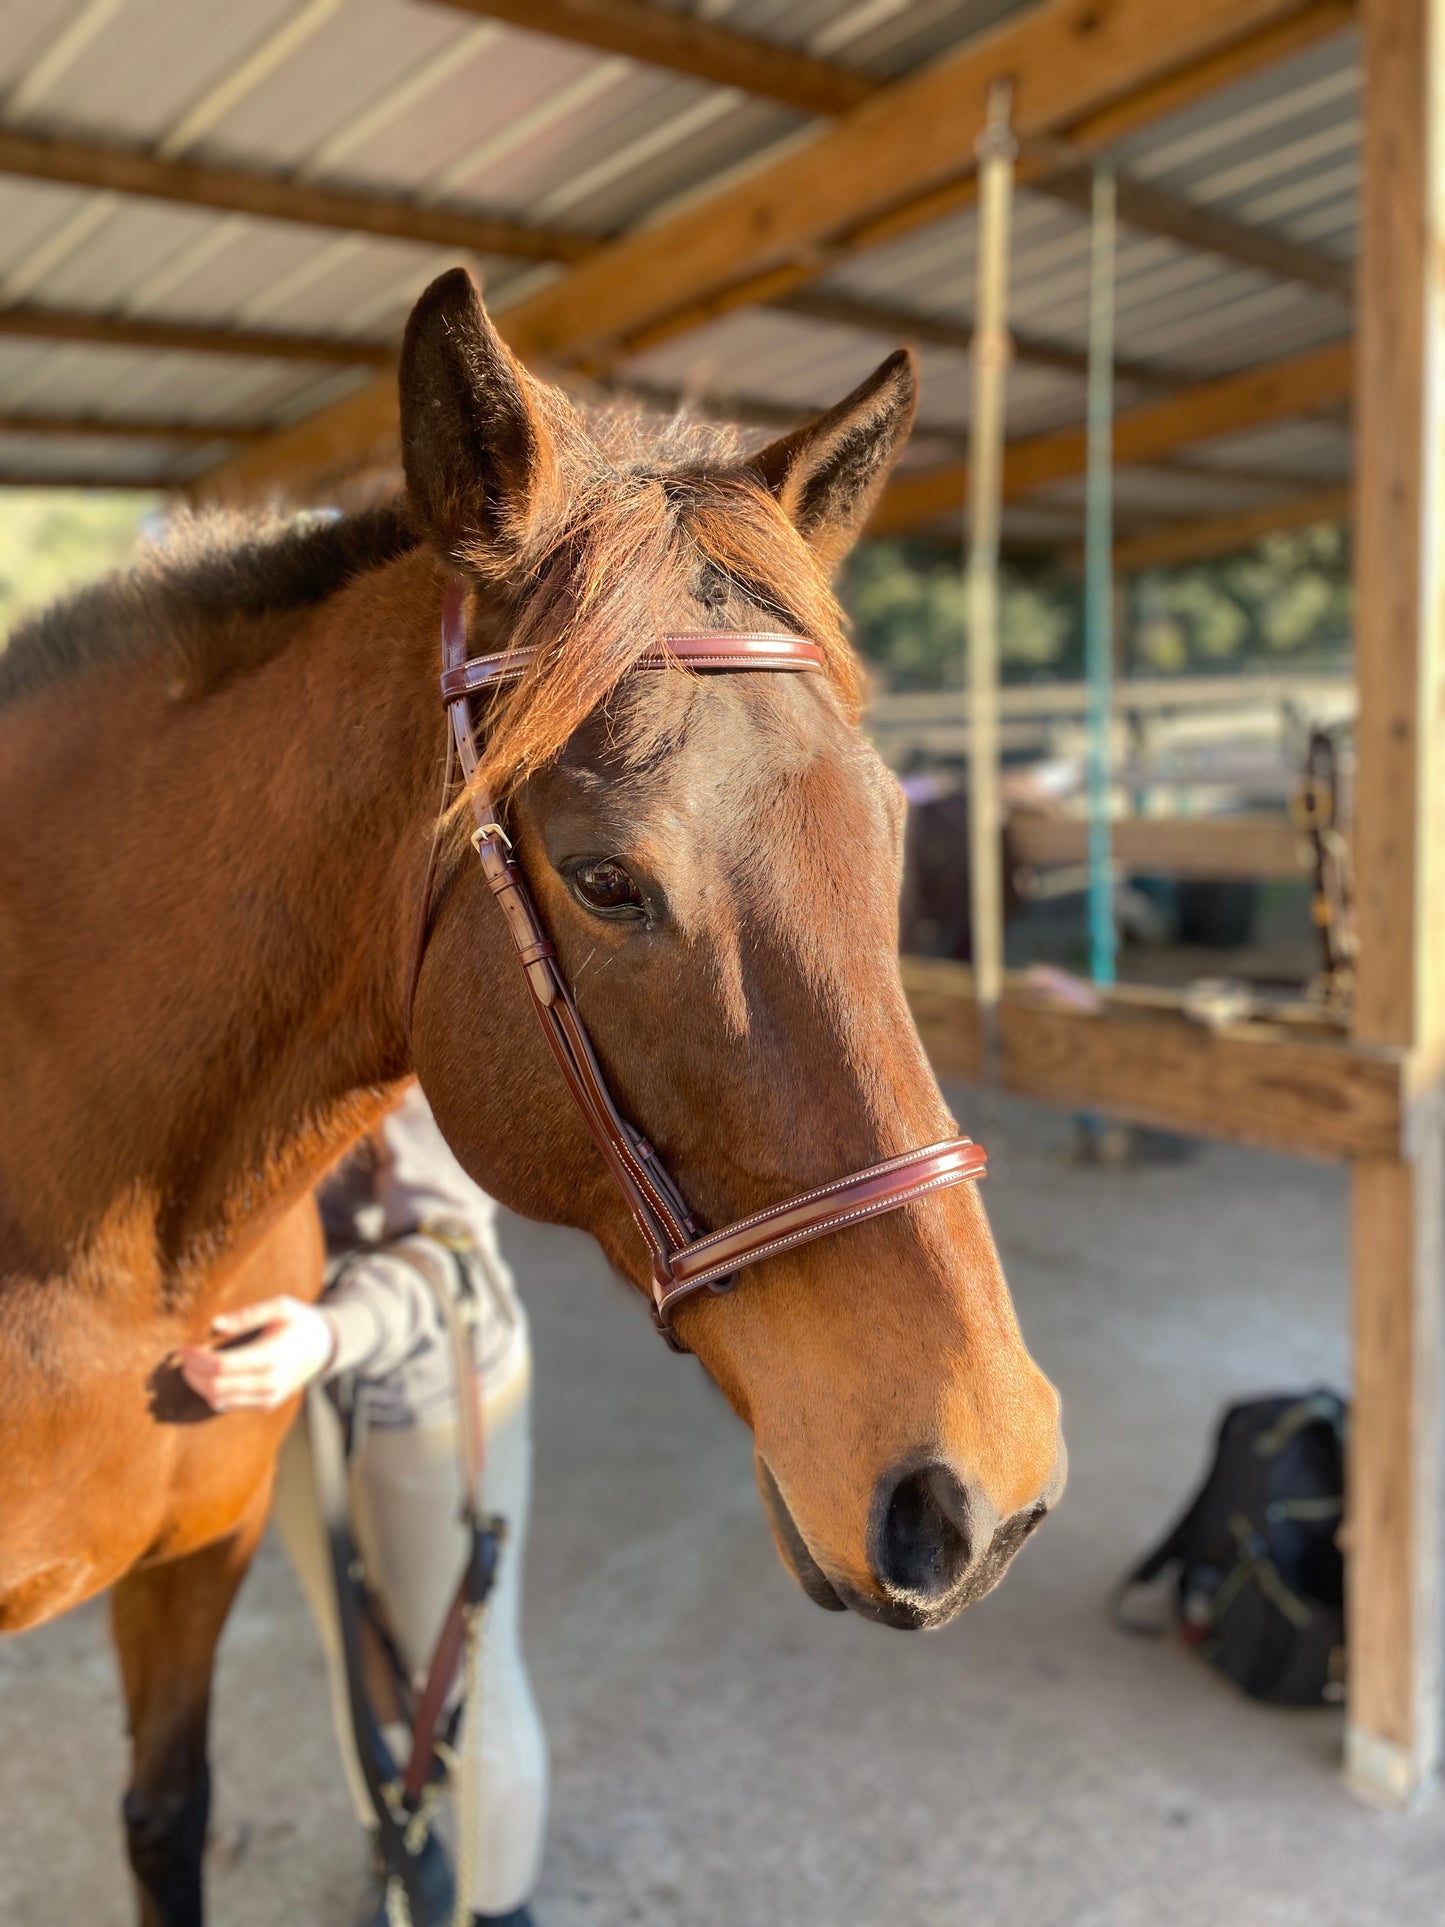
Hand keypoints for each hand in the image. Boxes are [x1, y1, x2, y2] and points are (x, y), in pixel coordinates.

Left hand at [179, 1296, 335, 1412]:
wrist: (324, 1347)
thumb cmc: (300, 1321)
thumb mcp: (280, 1306)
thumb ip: (248, 1314)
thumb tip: (215, 1325)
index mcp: (271, 1356)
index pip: (221, 1366)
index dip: (196, 1358)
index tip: (183, 1347)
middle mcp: (269, 1383)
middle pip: (215, 1386)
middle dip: (192, 1372)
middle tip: (183, 1356)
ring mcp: (268, 1397)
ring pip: (218, 1399)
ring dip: (199, 1385)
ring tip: (191, 1366)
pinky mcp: (265, 1404)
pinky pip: (229, 1405)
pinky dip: (212, 1392)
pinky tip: (209, 1376)